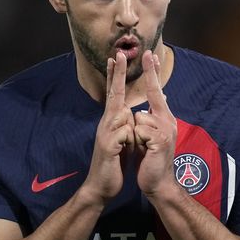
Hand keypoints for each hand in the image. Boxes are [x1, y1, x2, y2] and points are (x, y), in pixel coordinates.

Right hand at [81, 51, 134, 204]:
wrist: (102, 186)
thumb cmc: (115, 162)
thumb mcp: (125, 140)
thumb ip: (129, 125)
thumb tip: (138, 113)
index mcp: (113, 121)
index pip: (115, 93)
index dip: (116, 75)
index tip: (118, 57)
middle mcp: (107, 123)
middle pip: (113, 94)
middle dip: (117, 74)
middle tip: (119, 53)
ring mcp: (106, 133)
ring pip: (121, 114)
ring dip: (127, 120)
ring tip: (123, 140)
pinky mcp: (109, 146)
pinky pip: (123, 134)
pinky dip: (128, 139)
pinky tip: (123, 149)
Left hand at [135, 50, 176, 195]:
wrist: (158, 183)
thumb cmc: (151, 159)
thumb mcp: (150, 135)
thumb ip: (154, 116)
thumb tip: (163, 96)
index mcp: (163, 118)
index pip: (157, 91)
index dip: (153, 72)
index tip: (150, 54)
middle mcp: (168, 120)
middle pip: (155, 94)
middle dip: (151, 74)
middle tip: (147, 52)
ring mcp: (166, 130)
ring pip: (141, 116)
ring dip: (136, 132)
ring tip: (144, 147)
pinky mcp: (160, 140)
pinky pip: (141, 130)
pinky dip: (138, 141)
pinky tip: (146, 152)